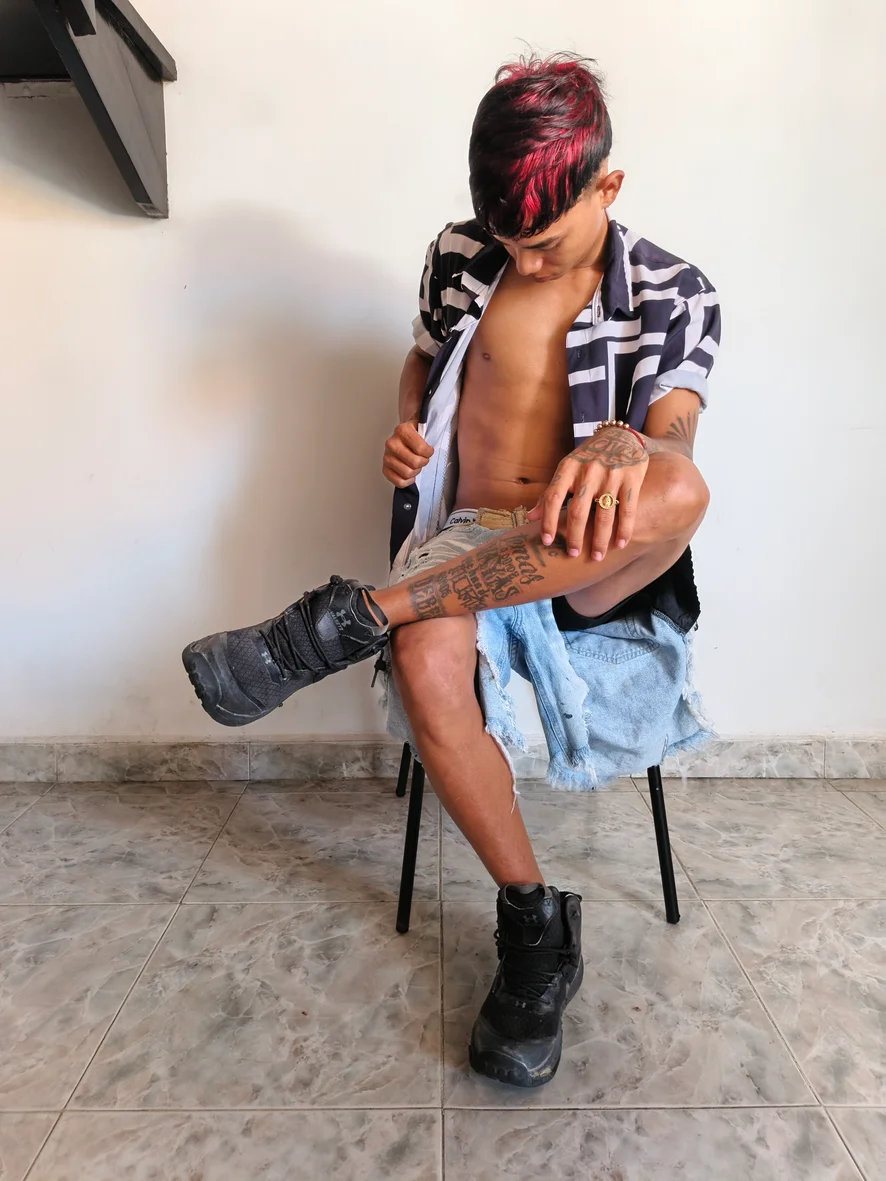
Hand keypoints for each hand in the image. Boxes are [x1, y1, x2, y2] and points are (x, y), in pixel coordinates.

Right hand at [382, 420, 434, 487]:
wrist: (403, 436)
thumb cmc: (415, 435)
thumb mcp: (424, 427)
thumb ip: (431, 431)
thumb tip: (436, 434)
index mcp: (402, 431)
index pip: (421, 449)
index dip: (429, 452)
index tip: (429, 451)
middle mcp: (392, 443)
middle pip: (414, 462)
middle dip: (423, 462)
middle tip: (423, 458)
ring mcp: (387, 457)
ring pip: (407, 473)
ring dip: (415, 471)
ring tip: (416, 465)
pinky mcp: (385, 468)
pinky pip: (399, 482)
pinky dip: (407, 481)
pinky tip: (410, 474)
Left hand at [527, 427, 648, 559]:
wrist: (620, 436)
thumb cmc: (587, 459)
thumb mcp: (566, 470)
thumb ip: (550, 494)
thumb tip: (530, 518)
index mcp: (568, 468)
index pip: (553, 497)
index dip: (548, 521)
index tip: (547, 542)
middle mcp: (588, 471)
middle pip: (578, 511)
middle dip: (575, 537)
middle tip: (573, 554)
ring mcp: (611, 474)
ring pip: (604, 514)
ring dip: (600, 539)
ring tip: (597, 556)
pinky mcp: (632, 478)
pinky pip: (628, 509)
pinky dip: (624, 530)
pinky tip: (620, 544)